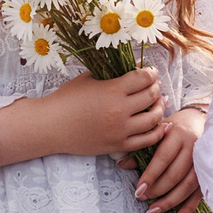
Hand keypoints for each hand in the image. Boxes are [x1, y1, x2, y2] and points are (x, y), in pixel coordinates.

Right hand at [44, 69, 167, 158]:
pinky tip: (161, 125)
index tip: (150, 71)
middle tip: (154, 85)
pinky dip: (158, 132)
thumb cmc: (66, 99)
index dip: (151, 72)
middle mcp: (119, 111)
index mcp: (112, 91)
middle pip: (151, 96)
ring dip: (160, 108)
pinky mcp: (118, 145)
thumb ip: (113, 73)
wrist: (51, 126)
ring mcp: (120, 130)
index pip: (143, 78)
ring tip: (160, 102)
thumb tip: (136, 67)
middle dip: (156, 87)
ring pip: (153, 119)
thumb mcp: (89, 79)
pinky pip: (146, 141)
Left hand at [136, 104, 206, 212]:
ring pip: (187, 187)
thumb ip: (142, 149)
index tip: (138, 190)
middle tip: (142, 198)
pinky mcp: (209, 173)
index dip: (150, 176)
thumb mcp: (158, 133)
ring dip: (170, 202)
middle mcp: (193, 148)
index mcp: (178, 135)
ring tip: (153, 211)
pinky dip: (189, 208)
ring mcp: (203, 162)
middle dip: (157, 190)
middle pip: (175, 175)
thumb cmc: (174, 127)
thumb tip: (122, 165)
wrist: (200, 121)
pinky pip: (199, 194)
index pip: (163, 159)